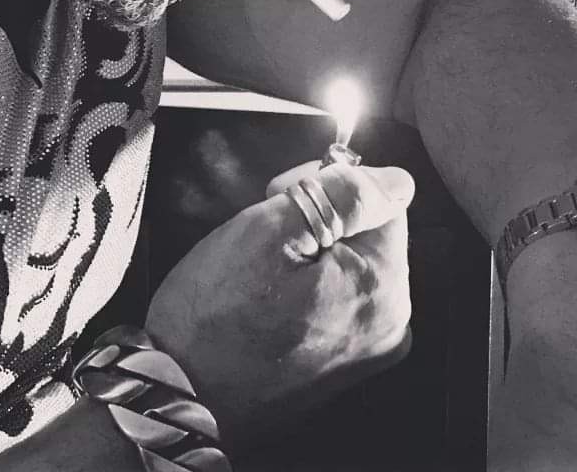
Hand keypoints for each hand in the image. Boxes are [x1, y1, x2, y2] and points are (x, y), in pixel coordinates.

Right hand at [144, 160, 413, 442]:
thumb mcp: (271, 231)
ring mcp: (368, 350)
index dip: (327, 184)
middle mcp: (390, 324)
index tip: (279, 200)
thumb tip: (397, 181)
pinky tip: (265, 295)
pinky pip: (336, 296)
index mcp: (382, 287)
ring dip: (307, 249)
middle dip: (317, 218)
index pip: (381, 197)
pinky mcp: (342, 364)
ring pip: (348, 260)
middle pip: (366, 231)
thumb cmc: (215, 314)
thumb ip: (343, 197)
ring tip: (258, 270)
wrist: (179, 396)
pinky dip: (305, 283)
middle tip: (262, 236)